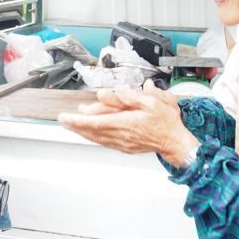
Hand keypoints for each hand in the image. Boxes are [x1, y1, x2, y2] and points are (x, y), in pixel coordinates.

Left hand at [59, 80, 198, 166]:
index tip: (65, 117)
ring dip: (82, 131)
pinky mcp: (124, 147)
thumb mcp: (154, 102)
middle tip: (63, 119)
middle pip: (92, 131)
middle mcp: (121, 135)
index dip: (77, 120)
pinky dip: (93, 136)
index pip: (95, 122)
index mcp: (126, 123)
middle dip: (75, 125)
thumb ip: (133, 97)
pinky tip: (89, 132)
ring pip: (96, 137)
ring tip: (71, 124)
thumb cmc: (166, 122)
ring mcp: (122, 143)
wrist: (175, 142)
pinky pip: (104, 142)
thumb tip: (118, 91)